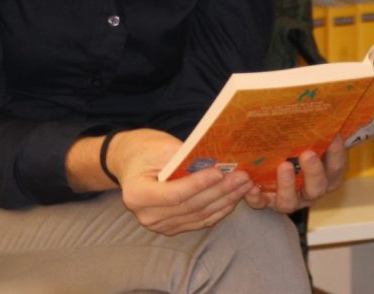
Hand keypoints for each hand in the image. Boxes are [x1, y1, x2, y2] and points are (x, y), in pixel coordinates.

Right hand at [108, 129, 254, 235]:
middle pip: (190, 206)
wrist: (129, 162)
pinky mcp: (172, 227)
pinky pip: (199, 221)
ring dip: (225, 201)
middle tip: (242, 177)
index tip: (220, 172)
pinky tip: (233, 198)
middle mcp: (147, 215)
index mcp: (137, 194)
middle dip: (220, 191)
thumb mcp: (159, 146)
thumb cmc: (143, 149)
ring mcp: (160, 225)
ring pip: (199, 215)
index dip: (198, 184)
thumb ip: (184, 158)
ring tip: (244, 185)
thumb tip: (215, 165)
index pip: (174, 194)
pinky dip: (218, 210)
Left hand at [244, 136, 345, 212]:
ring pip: (290, 201)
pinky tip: (249, 184)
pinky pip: (261, 203)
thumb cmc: (294, 149)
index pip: (336, 166)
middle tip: (307, 154)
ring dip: (286, 184)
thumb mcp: (305, 140)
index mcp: (325, 176)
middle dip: (313, 172)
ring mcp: (289, 199)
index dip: (337, 153)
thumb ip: (310, 130)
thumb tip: (314, 105)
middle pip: (317, 187)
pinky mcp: (267, 202)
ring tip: (283, 166)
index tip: (335, 135)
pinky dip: (255, 196)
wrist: (271, 170)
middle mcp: (310, 191)